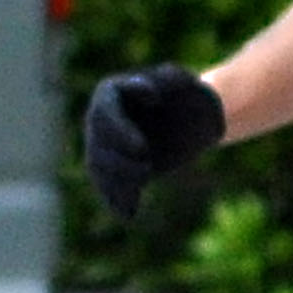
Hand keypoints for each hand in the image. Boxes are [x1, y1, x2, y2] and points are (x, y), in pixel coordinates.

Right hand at [82, 65, 224, 220]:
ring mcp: (107, 144)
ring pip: (100, 166)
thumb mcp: (184, 80)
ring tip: (145, 178)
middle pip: (99, 141)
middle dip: (119, 154)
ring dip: (117, 178)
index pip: (105, 110)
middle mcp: (102, 119)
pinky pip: (111, 186)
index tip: (143, 147)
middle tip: (146, 162)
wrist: (194, 118)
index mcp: (112, 92)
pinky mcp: (119, 166)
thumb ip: (170, 78)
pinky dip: (118, 200)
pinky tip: (129, 214)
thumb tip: (148, 91)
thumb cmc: (188, 93)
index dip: (119, 128)